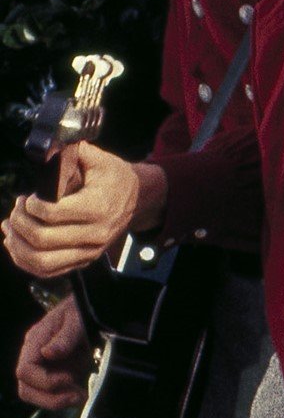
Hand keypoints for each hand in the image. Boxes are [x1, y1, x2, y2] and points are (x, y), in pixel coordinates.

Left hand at [2, 143, 159, 278]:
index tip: (30, 197)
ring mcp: (89, 251)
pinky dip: (23, 259)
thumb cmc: (113, 178)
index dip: (31, 205)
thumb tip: (50, 146)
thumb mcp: (99, 159)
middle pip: (42, 239)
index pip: (52, 214)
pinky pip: (46, 270)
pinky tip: (15, 242)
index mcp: (98, 207)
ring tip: (12, 225)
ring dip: (17, 244)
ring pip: (41, 260)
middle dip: (20, 221)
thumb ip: (74, 151)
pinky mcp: (82, 260)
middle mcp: (96, 234)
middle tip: (19, 208)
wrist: (136, 199)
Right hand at [14, 297, 90, 410]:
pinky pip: (52, 394)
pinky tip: (82, 393)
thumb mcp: (77, 319)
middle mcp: (35, 357)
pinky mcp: (58, 374)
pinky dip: (65, 398)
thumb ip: (65, 337)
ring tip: (81, 396)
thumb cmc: (80, 310)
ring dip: (58, 401)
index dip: (45, 381)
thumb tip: (48, 354)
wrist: (89, 309)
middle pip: (26, 388)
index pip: (25, 371)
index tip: (70, 378)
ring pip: (36, 395)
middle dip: (50, 398)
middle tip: (77, 395)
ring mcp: (45, 367)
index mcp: (35, 342)